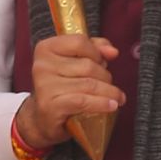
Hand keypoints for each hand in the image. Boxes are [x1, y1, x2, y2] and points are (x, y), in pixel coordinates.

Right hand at [16, 34, 125, 149]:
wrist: (43, 118)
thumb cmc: (62, 86)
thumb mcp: (75, 61)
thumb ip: (94, 49)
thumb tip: (112, 51)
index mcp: (46, 48)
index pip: (80, 42)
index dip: (96, 52)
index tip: (103, 62)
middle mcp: (42, 65)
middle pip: (88, 65)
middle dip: (105, 76)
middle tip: (109, 85)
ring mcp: (45, 86)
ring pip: (89, 84)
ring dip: (109, 92)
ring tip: (117, 98)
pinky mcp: (50, 106)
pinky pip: (83, 101)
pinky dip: (101, 103)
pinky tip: (112, 105)